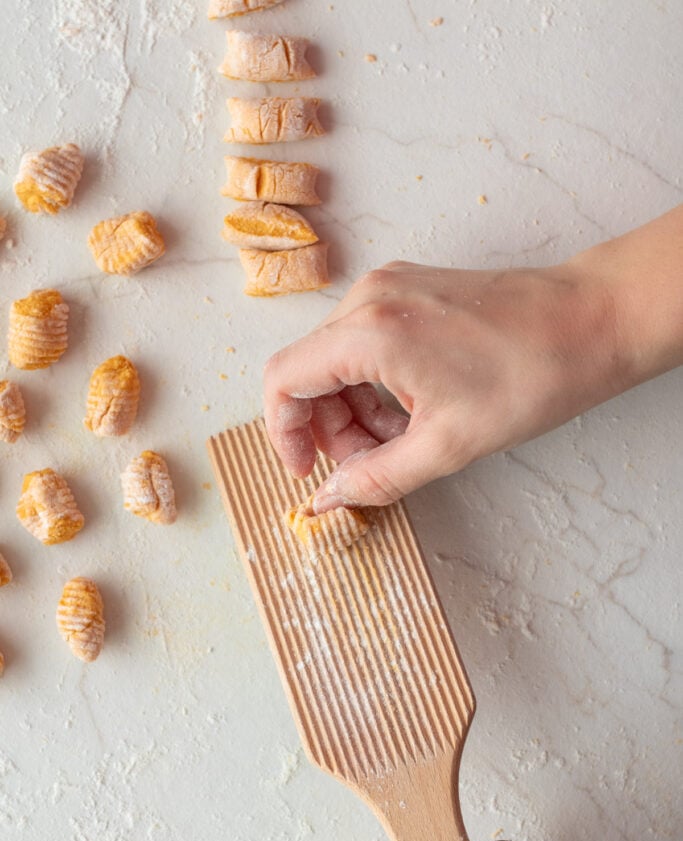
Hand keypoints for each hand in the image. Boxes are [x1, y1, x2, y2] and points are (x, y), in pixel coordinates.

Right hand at [263, 259, 619, 511]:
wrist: (590, 321)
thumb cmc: (533, 373)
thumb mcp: (448, 444)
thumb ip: (376, 477)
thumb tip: (329, 499)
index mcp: (370, 330)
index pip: (283, 380)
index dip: (285, 434)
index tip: (308, 470)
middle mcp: (370, 297)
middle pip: (310, 372)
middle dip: (330, 429)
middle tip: (371, 464)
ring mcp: (390, 288)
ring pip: (337, 360)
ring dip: (355, 411)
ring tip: (402, 442)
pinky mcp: (410, 290)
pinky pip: (366, 343)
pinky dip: (376, 385)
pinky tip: (413, 412)